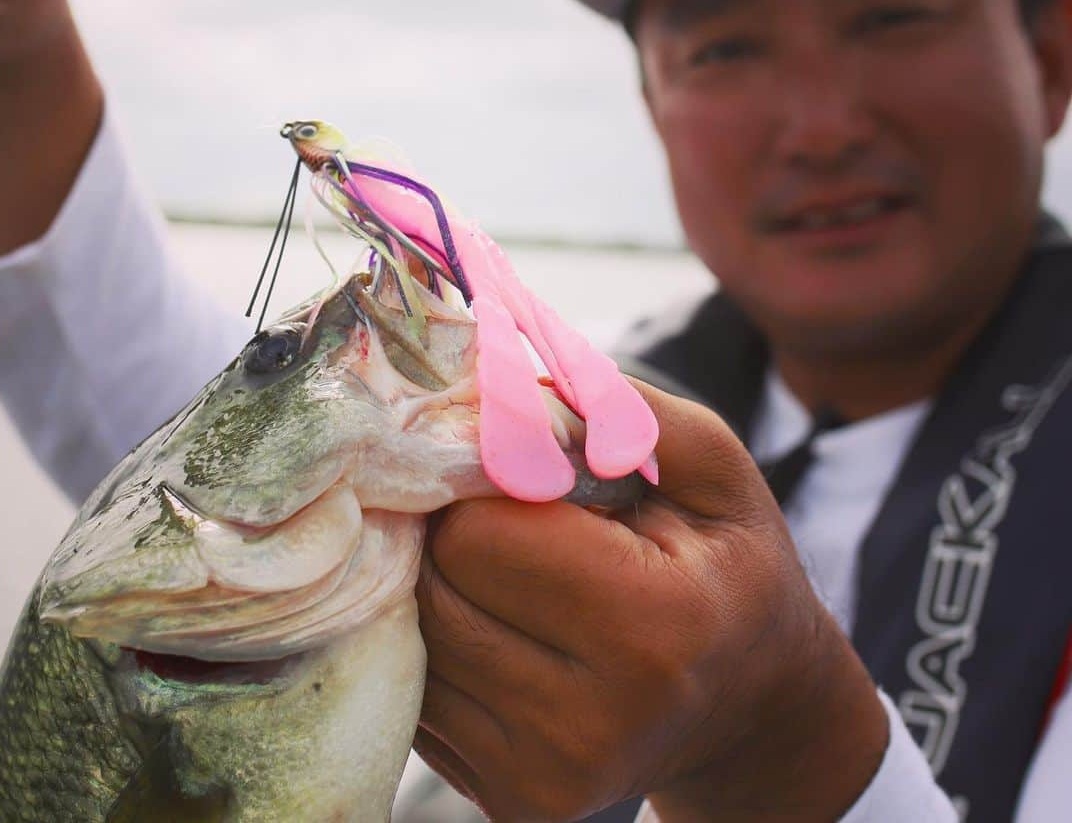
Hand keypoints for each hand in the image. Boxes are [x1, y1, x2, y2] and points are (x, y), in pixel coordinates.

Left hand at [415, 381, 888, 821]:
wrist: (752, 707)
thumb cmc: (730, 566)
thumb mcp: (713, 467)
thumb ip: (621, 411)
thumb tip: (511, 386)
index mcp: (654, 628)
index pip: (479, 536)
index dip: (480, 480)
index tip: (507, 462)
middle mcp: (593, 724)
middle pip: (434, 588)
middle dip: (452, 528)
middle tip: (498, 505)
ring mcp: (544, 777)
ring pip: (415, 641)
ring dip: (439, 583)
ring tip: (503, 560)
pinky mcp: (509, 803)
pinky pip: (423, 691)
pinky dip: (442, 639)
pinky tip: (495, 616)